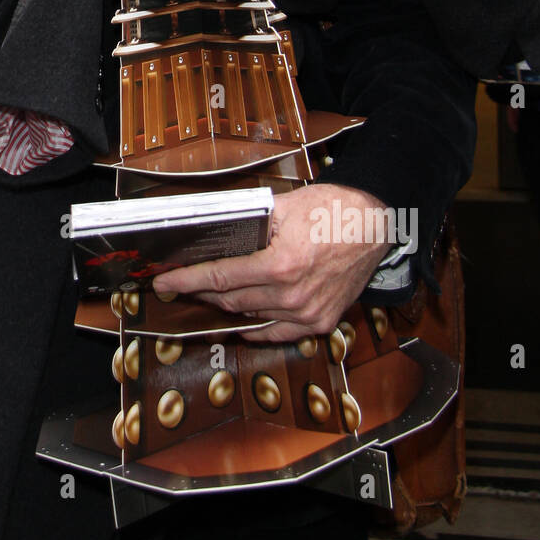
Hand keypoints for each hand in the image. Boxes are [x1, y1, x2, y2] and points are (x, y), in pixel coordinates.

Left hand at [152, 183, 392, 342]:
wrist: (375, 223)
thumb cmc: (330, 209)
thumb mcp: (282, 207)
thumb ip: (246, 224)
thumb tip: (209, 234)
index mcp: (281, 265)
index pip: (220, 278)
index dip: (187, 281)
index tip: (163, 282)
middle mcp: (293, 296)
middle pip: (231, 301)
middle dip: (202, 293)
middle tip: (181, 285)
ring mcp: (308, 314)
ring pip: (251, 317)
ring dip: (226, 307)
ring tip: (208, 296)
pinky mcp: (321, 323)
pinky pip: (277, 332)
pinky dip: (255, 326)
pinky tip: (240, 318)